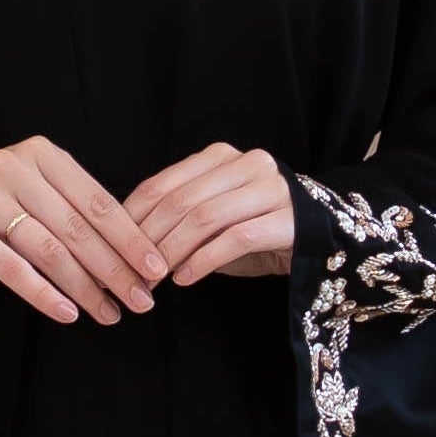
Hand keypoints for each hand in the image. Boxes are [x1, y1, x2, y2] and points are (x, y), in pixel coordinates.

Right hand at [0, 136, 168, 325]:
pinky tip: (68, 313)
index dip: (130, 238)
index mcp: (42, 154)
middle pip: (78, 228)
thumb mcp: (36, 188)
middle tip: (141, 300)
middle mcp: (14, 168)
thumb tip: (132, 255)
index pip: (97, 201)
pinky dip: (43, 294)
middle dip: (114, 269)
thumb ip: (75, 208)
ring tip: (109, 313)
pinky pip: (12, 268)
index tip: (156, 269)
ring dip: (85, 287)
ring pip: (49, 250)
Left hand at [121, 145, 296, 285]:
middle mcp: (247, 164)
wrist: (323, 240)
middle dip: (149, 240)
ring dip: (172, 252)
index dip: (132, 219)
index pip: (162, 184)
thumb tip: (128, 242)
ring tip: (156, 278)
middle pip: (180, 201)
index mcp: (220, 157)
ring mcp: (271, 188)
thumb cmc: (258, 231)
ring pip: (205, 217)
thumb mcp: (213, 219)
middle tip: (131, 271)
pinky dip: (204, 260)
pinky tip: (186, 278)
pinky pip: (236, 238)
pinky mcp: (289, 217)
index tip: (112, 249)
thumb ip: (179, 218)